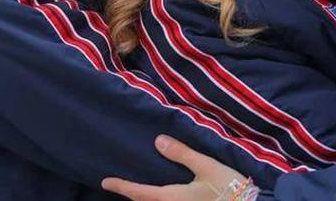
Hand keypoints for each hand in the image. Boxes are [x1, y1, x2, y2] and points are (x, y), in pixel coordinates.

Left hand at [102, 135, 248, 199]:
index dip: (122, 187)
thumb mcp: (206, 166)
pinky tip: (163, 195)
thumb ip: (182, 154)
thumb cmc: (228, 188)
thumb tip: (157, 140)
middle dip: (131, 195)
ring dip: (144, 199)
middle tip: (117, 185)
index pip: (140, 193)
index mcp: (172, 198)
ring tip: (137, 190)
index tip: (106, 181)